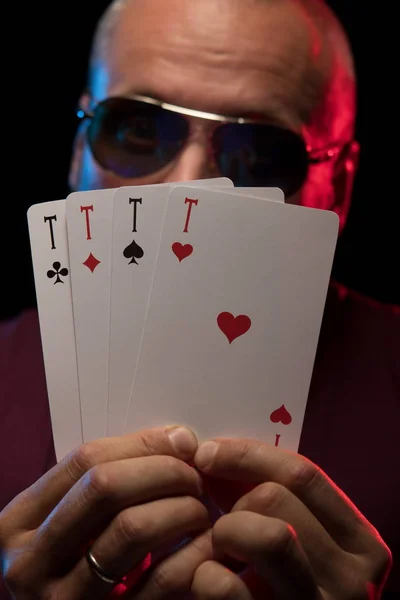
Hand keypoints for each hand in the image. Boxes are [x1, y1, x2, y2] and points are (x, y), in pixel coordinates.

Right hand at [0, 426, 210, 598]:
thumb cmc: (74, 563)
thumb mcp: (72, 518)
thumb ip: (112, 476)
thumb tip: (179, 438)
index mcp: (19, 522)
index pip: (85, 461)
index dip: (141, 444)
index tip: (182, 442)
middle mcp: (30, 562)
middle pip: (106, 488)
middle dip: (163, 472)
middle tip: (195, 478)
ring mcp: (63, 599)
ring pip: (132, 528)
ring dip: (181, 509)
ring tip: (199, 509)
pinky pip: (159, 580)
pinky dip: (193, 553)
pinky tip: (207, 544)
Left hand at [189, 438, 391, 598]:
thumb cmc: (292, 586)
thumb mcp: (306, 539)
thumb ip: (279, 498)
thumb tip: (214, 455)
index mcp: (361, 543)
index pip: (303, 473)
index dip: (247, 454)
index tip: (208, 454)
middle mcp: (351, 578)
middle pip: (275, 498)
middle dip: (235, 503)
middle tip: (226, 525)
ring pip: (266, 536)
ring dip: (226, 534)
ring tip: (221, 552)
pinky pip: (227, 586)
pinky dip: (206, 577)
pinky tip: (209, 582)